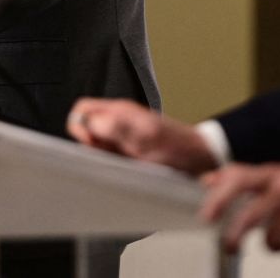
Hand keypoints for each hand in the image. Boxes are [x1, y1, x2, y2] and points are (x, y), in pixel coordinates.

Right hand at [66, 98, 218, 174]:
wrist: (200, 157)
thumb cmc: (176, 147)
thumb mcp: (145, 137)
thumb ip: (115, 126)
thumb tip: (85, 121)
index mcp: (119, 111)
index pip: (82, 109)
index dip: (79, 127)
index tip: (92, 145)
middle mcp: (118, 120)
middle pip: (85, 126)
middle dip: (88, 145)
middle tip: (107, 158)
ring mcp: (123, 135)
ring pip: (95, 142)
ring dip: (101, 156)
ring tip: (121, 164)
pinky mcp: (128, 150)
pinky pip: (108, 154)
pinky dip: (110, 163)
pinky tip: (126, 169)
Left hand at [200, 163, 279, 253]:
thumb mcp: (271, 175)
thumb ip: (239, 178)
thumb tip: (206, 180)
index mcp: (270, 175)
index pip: (238, 179)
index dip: (219, 197)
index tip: (206, 217)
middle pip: (252, 215)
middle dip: (236, 235)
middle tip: (229, 246)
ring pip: (273, 237)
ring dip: (271, 245)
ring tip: (277, 240)